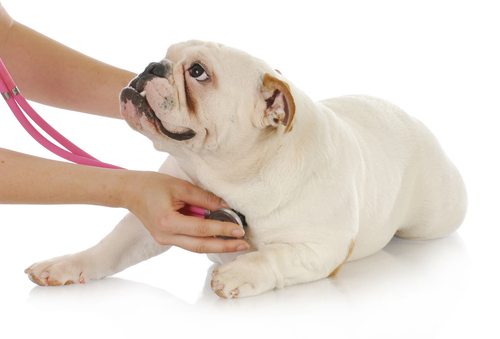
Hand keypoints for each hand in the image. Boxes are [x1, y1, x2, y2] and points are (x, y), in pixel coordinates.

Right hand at [121, 171, 248, 252]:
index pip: (201, 229)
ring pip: (196, 247)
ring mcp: (165, 240)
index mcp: (167, 222)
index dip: (222, 230)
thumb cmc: (153, 185)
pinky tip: (220, 239)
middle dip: (224, 246)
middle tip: (244, 245)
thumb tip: (227, 206)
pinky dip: (206, 241)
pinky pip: (190, 242)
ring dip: (217, 246)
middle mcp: (165, 236)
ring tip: (237, 244)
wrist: (130, 191)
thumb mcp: (180, 186)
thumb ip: (204, 198)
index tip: (240, 229)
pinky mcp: (167, 239)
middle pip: (200, 246)